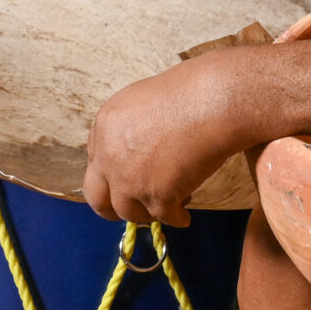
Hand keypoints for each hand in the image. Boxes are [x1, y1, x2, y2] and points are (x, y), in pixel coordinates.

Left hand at [82, 50, 254, 226]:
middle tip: (133, 209)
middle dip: (113, 207)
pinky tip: (184, 216)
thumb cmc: (189, 91)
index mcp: (105, 127)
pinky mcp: (157, 197)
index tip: (126, 181)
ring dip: (149, 212)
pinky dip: (176, 218)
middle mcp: (109, 157)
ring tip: (169, 206)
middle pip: (98, 198)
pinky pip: (164, 218)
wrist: (213, 103)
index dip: (112, 175)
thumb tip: (137, 151)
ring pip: (130, 213)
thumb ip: (130, 128)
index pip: (97, 163)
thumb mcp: (143, 102)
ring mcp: (130, 180)